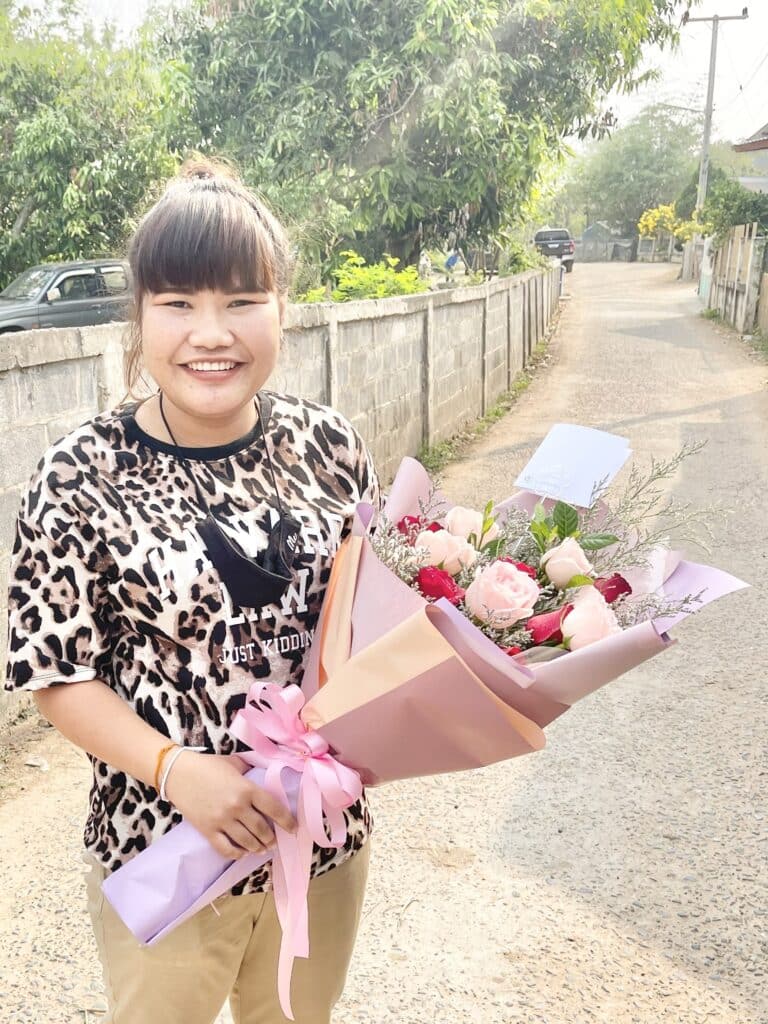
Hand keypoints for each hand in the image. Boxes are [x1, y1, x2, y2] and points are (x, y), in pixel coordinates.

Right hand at [164, 751, 296, 859]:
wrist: (178, 772)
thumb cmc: (207, 765)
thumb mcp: (234, 763)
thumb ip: (250, 771)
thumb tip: (263, 774)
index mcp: (247, 788)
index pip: (274, 808)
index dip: (287, 821)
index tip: (294, 829)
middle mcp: (237, 807)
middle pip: (261, 829)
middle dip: (271, 838)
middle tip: (274, 841)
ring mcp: (222, 820)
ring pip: (247, 842)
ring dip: (257, 848)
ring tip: (262, 849)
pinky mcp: (207, 830)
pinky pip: (226, 848)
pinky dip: (237, 854)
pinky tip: (242, 854)